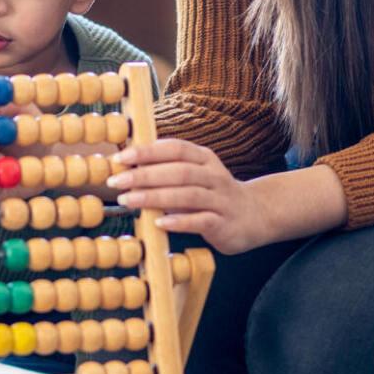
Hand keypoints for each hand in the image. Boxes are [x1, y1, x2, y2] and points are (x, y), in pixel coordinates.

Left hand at [106, 139, 266, 254]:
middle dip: (144, 175)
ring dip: (155, 197)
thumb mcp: (195, 175)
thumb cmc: (213, 194)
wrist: (256, 215)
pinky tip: (160, 223)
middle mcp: (214, 175)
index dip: (147, 151)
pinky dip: (179, 221)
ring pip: (187, 194)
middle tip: (117, 181)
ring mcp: (221, 200)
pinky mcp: (224, 223)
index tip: (120, 157)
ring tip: (129, 200)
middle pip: (178, 171)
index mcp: (204, 158)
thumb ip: (168, 170)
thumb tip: (126, 167)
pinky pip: (201, 221)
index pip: (175, 149)